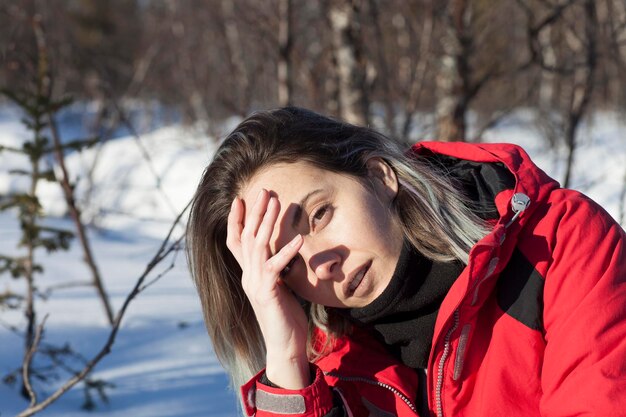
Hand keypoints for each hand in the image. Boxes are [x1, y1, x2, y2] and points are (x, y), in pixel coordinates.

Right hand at [226, 189, 309, 387]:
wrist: (284, 346)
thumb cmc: (285, 316)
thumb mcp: (278, 287)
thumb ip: (275, 270)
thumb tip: (281, 253)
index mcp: (249, 274)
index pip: (236, 242)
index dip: (236, 220)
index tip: (240, 199)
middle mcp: (248, 276)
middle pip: (246, 237)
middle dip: (255, 211)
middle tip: (264, 190)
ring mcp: (255, 284)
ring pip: (257, 245)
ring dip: (267, 221)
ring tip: (277, 201)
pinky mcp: (267, 293)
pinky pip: (275, 267)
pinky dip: (286, 252)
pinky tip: (298, 239)